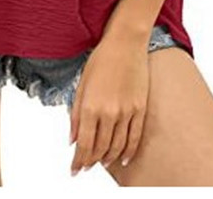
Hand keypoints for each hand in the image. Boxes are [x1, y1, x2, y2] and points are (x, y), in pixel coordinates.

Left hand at [69, 30, 149, 175]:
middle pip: (100, 148)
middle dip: (91, 162)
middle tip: (85, 167)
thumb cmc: (101, 59)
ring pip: (117, 146)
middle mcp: (109, 112)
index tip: (74, 170)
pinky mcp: (140, 109)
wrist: (125, 43)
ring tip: (101, 163)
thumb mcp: (81, 84)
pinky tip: (122, 158)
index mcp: (91, 106)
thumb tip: (72, 140)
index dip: (79, 161)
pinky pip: (135, 138)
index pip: (84, 144)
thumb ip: (76, 114)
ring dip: (108, 158)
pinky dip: (128, 151)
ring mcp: (127, 112)